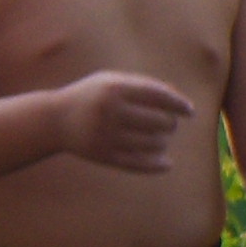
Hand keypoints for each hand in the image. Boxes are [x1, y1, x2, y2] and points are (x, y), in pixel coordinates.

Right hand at [56, 71, 193, 173]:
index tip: (190, 111)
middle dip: (171, 124)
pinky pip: (138, 164)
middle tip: (170, 124)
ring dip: (163, 142)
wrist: (55, 120)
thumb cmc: (93, 96)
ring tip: (161, 138)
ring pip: (152, 144)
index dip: (178, 104)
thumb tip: (179, 99)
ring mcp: (106, 136)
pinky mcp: (103, 156)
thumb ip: (144, 85)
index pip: (158, 96)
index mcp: (115, 88)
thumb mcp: (112, 81)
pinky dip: (157, 165)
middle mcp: (110, 111)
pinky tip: (167, 163)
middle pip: (159, 122)